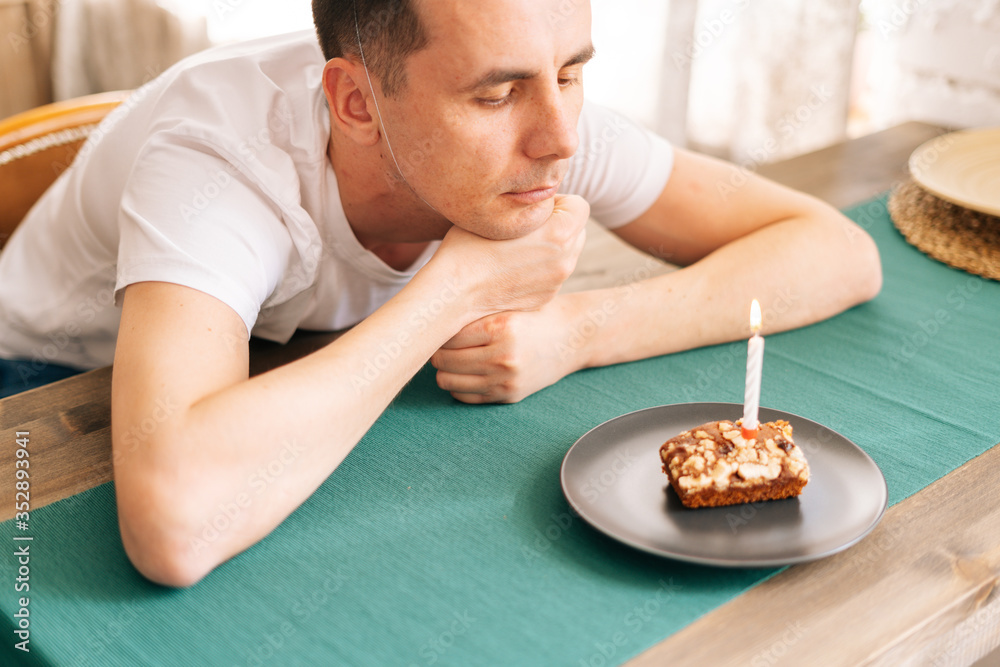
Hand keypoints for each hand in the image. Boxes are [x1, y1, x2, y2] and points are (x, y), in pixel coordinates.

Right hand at [430, 195, 587, 318]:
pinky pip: (551, 273)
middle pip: (576, 230)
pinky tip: (510, 267)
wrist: (453, 292)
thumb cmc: (468, 245)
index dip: (556, 200)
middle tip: (524, 224)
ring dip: (550, 245)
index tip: (530, 206)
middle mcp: (565, 261)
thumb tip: (543, 198)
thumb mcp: (500, 210)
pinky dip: (539, 267)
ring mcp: (556, 283)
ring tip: (515, 246)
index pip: (579, 205)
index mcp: (560, 233)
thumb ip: (529, 202)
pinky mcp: (545, 298)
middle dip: (557, 223)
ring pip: (566, 253)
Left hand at [430, 297, 585, 403]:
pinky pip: (464, 396)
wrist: (572, 337)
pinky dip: (458, 385)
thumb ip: (473, 311)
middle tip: (438, 342)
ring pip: (448, 381)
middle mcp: (503, 356)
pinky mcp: (507, 395)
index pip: (447, 335)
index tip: (436, 325)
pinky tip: (464, 371)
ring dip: (443, 370)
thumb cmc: (535, 315)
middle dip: (436, 350)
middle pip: (444, 359)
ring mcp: (505, 380)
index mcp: (501, 327)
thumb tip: (428, 319)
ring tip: (449, 357)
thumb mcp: (507, 304)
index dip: (438, 330)